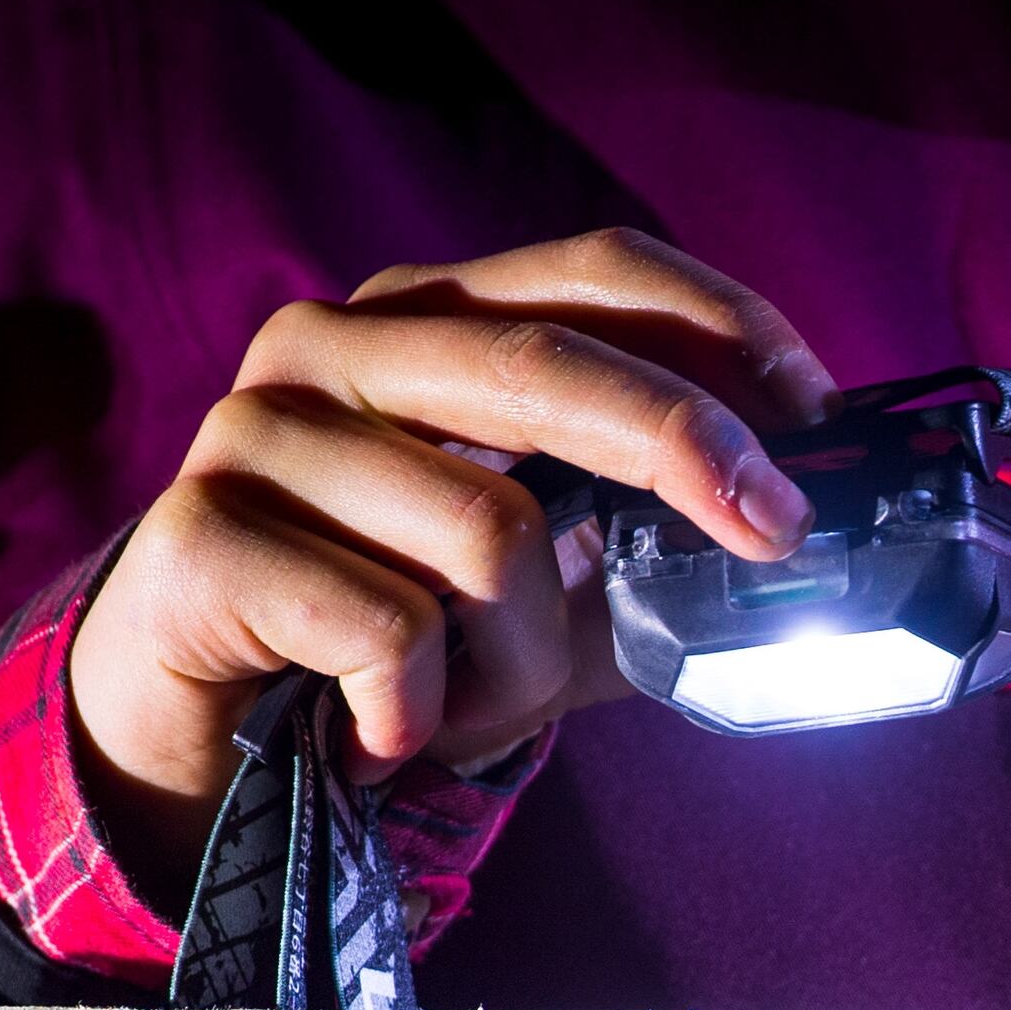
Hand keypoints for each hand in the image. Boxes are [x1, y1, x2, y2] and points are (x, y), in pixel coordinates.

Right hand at [65, 231, 833, 873]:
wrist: (194, 742)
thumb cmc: (384, 647)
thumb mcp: (546, 592)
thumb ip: (651, 548)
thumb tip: (802, 545)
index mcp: (425, 318)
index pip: (597, 267)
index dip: (724, 330)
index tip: (816, 422)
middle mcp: (332, 345)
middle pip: (552, 364)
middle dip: (688, 449)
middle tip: (777, 537)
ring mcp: (255, 432)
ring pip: (488, 533)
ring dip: (521, 664)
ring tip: (467, 705)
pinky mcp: (201, 538)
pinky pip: (391, 630)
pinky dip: (421, 712)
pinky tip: (379, 731)